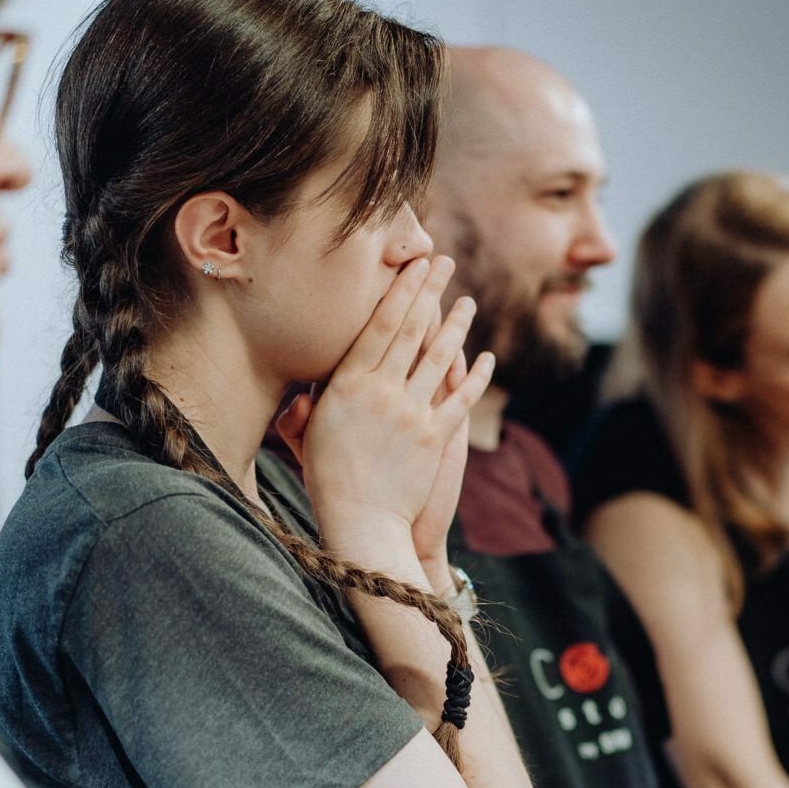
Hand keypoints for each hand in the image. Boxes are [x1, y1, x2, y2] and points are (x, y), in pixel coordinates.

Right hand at [278, 255, 494, 565]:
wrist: (362, 525)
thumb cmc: (329, 483)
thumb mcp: (308, 440)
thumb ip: (304, 411)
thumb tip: (301, 392)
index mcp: (347, 386)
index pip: (378, 327)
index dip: (398, 293)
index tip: (411, 266)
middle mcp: (381, 392)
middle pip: (410, 331)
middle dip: (429, 292)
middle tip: (444, 263)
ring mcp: (411, 413)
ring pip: (439, 357)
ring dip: (457, 326)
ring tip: (468, 301)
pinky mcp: (436, 437)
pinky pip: (462, 399)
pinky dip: (477, 376)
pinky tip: (487, 357)